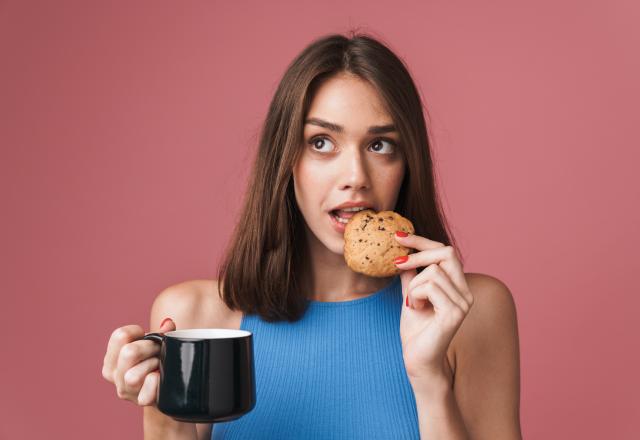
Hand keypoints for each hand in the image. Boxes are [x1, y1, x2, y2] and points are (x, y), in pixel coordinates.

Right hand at [101, 318, 175, 405]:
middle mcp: (114, 375)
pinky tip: (160, 377)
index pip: (120, 335)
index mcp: (111, 359)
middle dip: (150, 347)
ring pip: (133, 375)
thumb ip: (161, 332)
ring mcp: (126, 390)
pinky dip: (155, 384)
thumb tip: (167, 324)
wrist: (164, 389)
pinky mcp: (141, 401)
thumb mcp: (155, 344)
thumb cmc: (156, 361)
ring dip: (153, 365)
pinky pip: (147, 394)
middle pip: (129, 353)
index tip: (147, 338)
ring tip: (160, 364)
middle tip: (159, 350)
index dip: (139, 331)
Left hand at [393, 232, 473, 391]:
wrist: (418, 360)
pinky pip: (430, 287)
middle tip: (397, 264)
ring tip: (412, 303)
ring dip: (413, 285)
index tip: (398, 236)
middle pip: (446, 252)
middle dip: (418, 254)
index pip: (446, 251)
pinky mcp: (455, 313)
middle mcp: (465, 292)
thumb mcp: (410, 295)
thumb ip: (411, 274)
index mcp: (458, 286)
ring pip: (433, 272)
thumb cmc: (415, 331)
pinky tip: (415, 309)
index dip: (422, 241)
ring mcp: (463, 302)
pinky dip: (415, 295)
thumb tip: (403, 251)